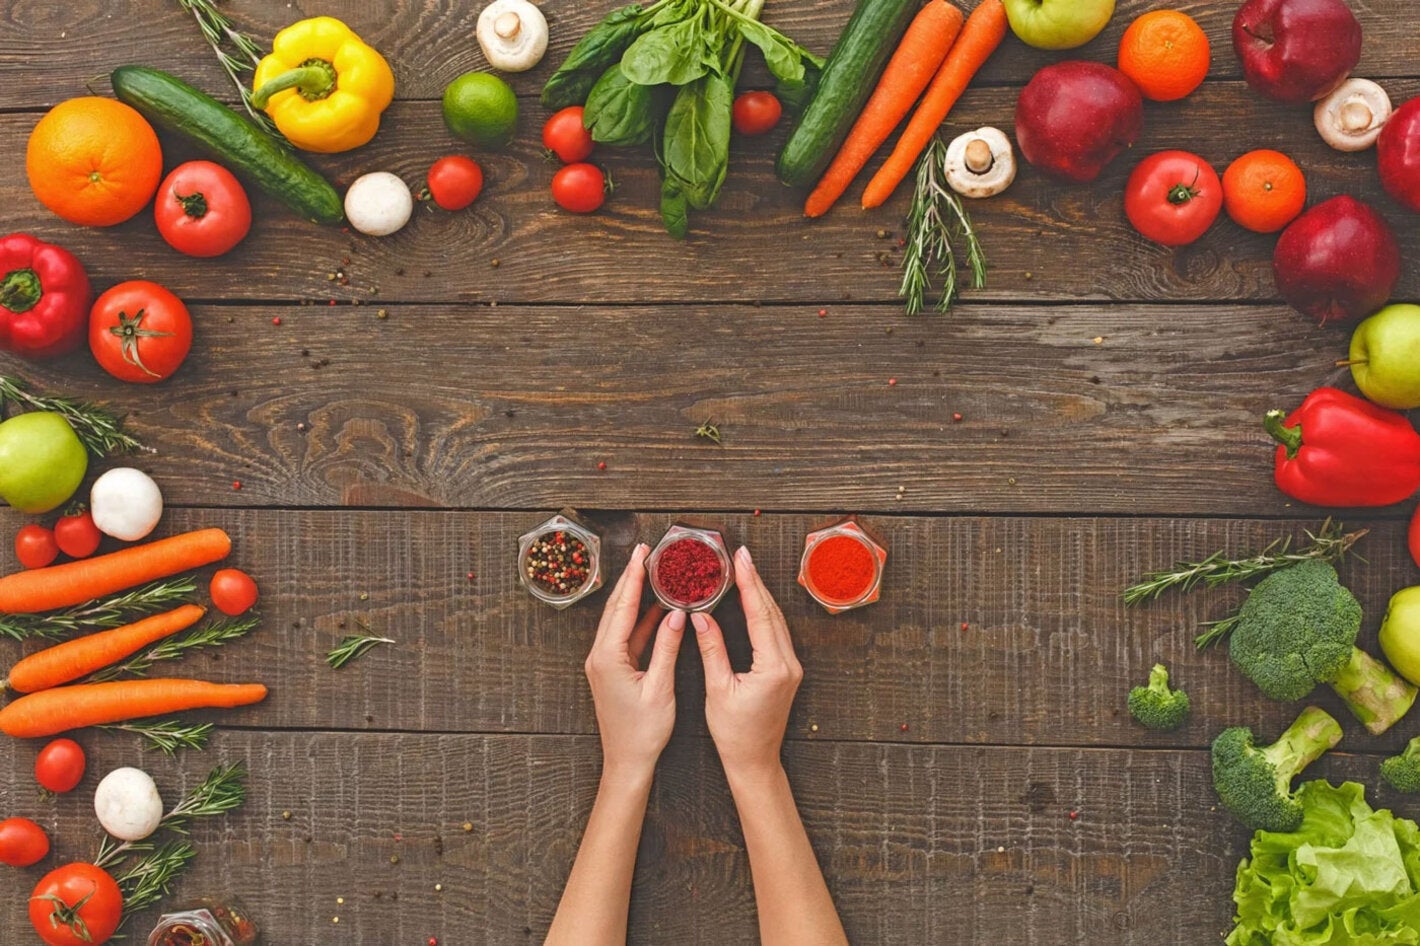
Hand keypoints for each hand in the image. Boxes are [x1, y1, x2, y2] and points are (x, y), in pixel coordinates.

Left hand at [584, 544, 686, 777]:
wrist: (627, 762)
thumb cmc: (643, 732)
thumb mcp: (660, 687)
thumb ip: (667, 648)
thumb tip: (675, 615)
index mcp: (608, 658)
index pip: (623, 607)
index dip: (634, 578)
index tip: (643, 554)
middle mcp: (599, 656)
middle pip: (616, 608)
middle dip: (631, 579)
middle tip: (646, 553)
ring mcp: (603, 663)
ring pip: (619, 620)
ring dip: (634, 597)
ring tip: (651, 574)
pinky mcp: (611, 670)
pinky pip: (625, 637)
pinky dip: (639, 620)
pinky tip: (654, 609)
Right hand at [693, 546, 803, 778]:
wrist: (755, 761)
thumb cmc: (735, 734)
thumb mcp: (718, 690)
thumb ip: (712, 650)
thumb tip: (701, 618)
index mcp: (773, 667)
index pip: (760, 614)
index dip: (749, 584)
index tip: (741, 560)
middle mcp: (788, 664)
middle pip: (772, 612)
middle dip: (756, 581)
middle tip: (741, 556)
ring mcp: (791, 667)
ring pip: (777, 621)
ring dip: (760, 595)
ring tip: (744, 571)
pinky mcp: (787, 671)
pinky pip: (777, 633)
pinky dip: (763, 613)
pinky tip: (753, 601)